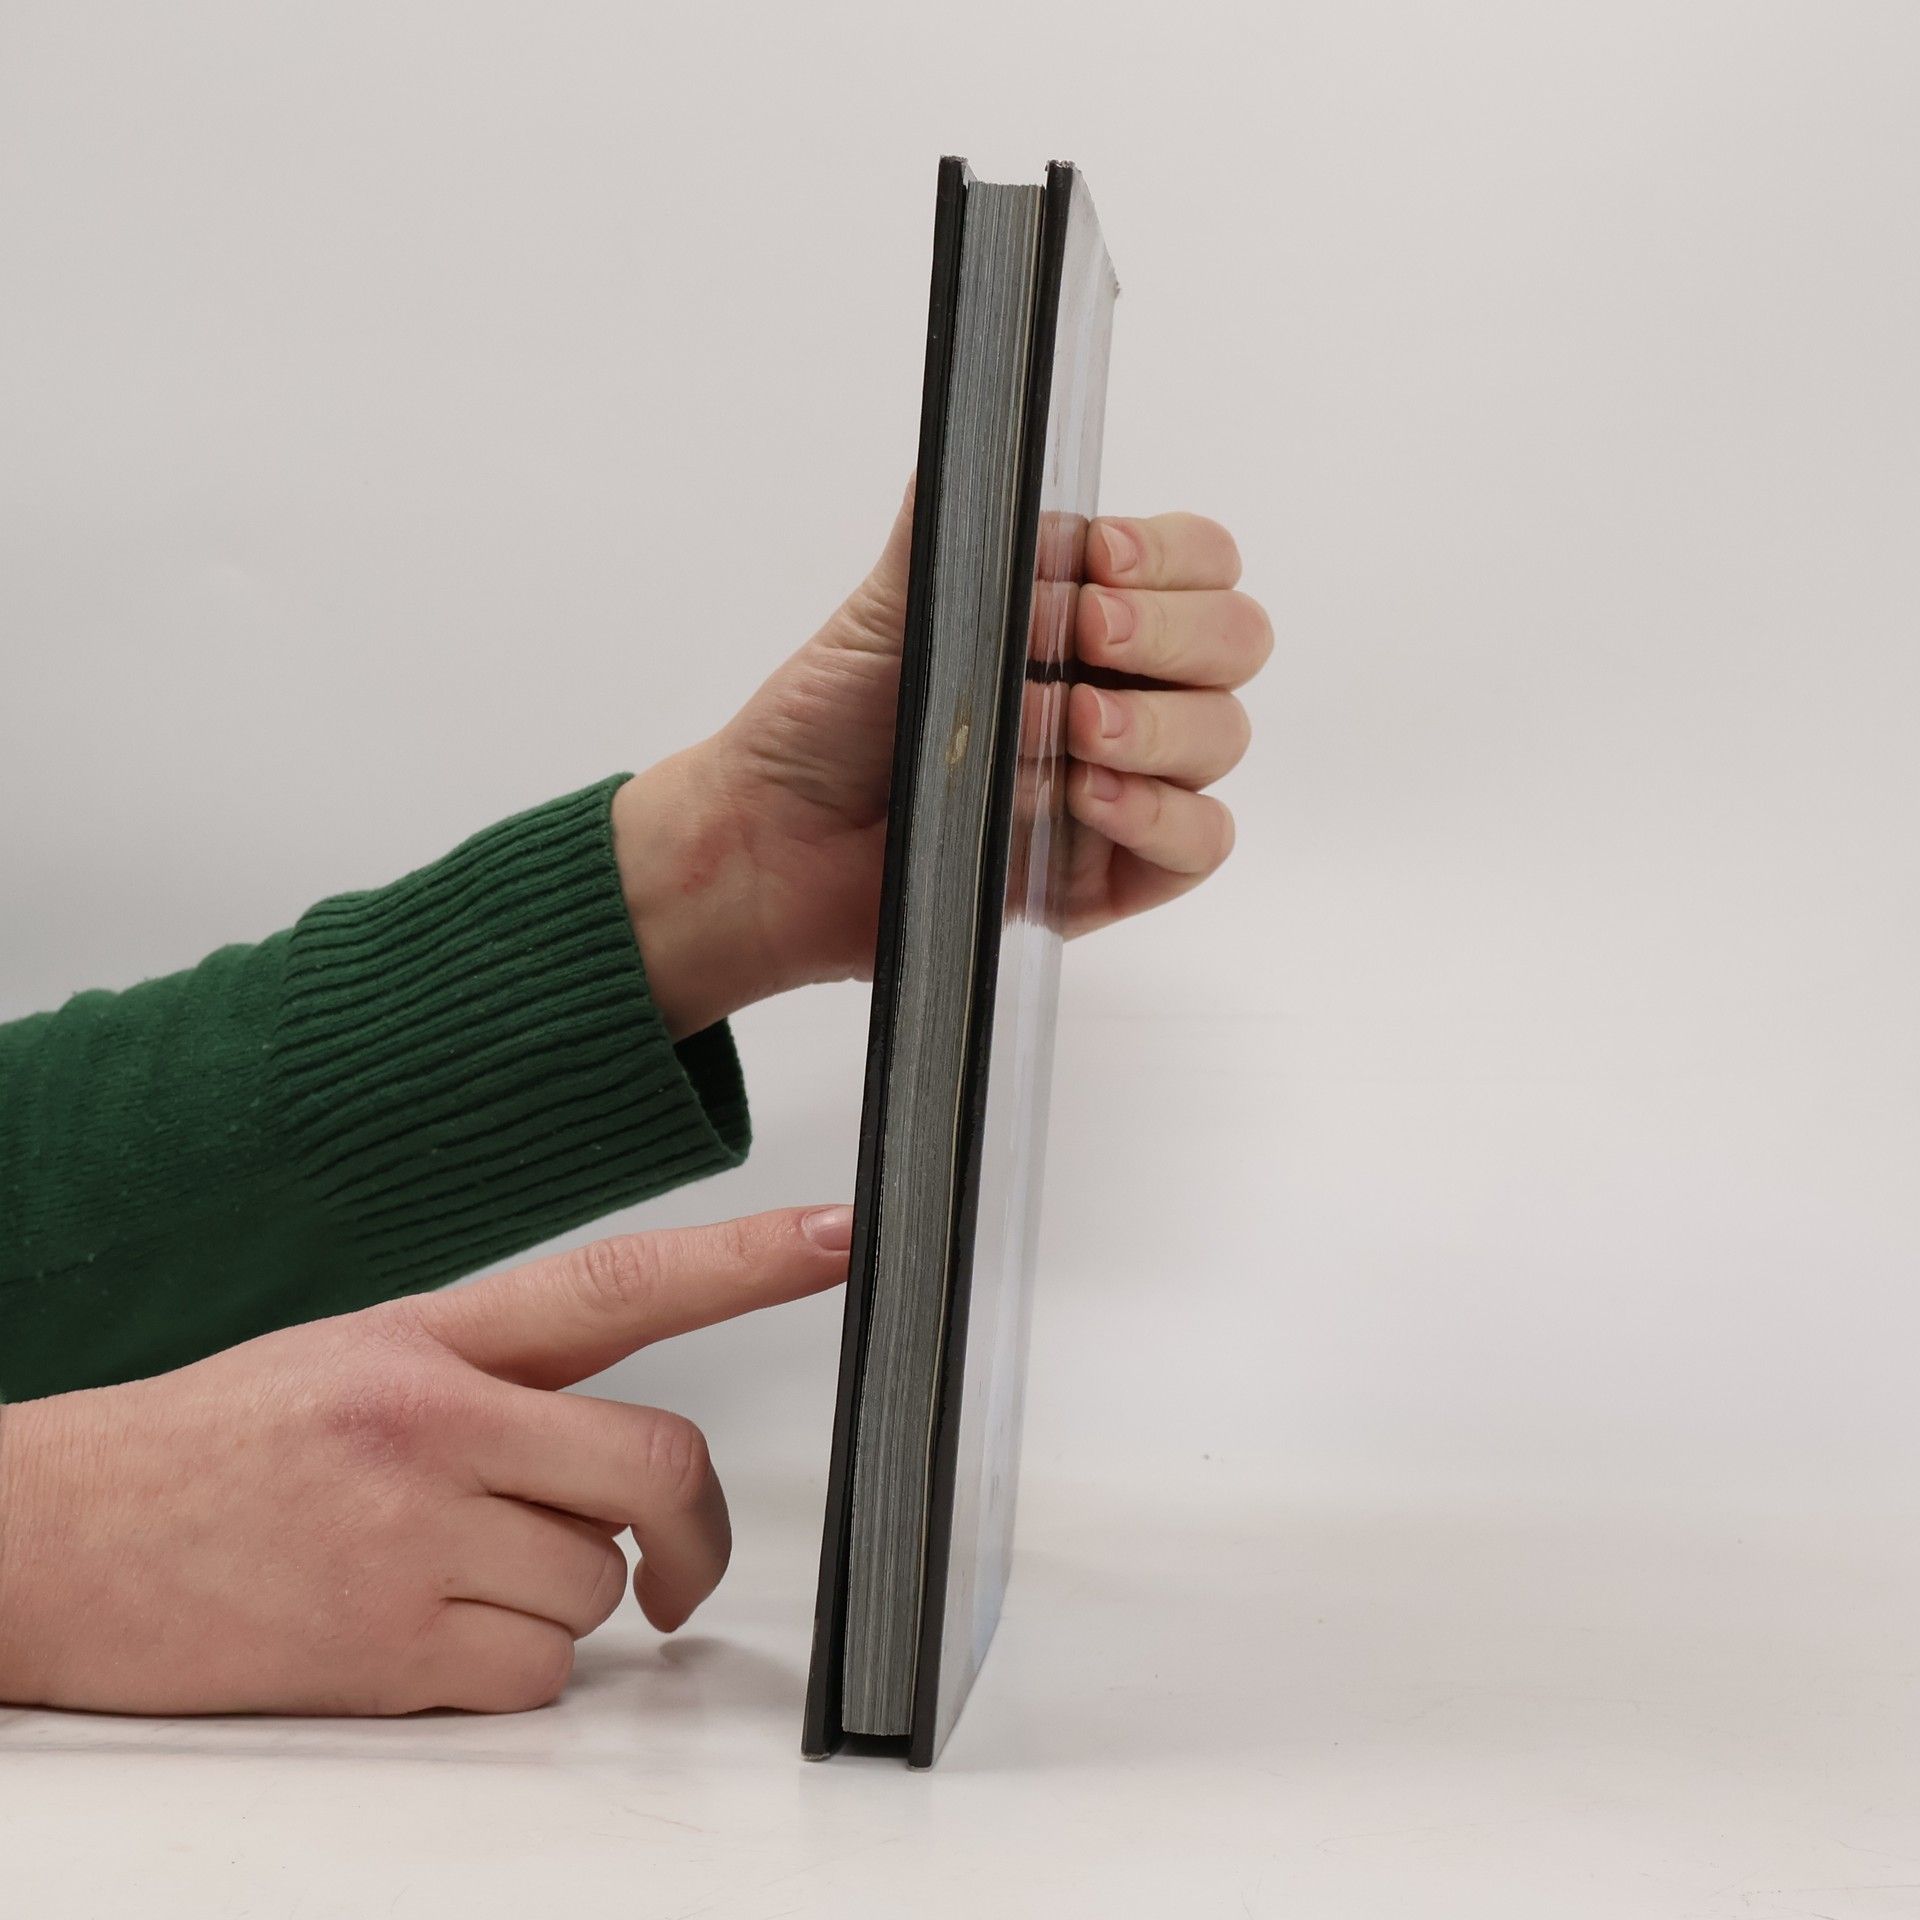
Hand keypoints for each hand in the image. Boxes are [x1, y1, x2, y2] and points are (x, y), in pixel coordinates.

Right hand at [0, 1204, 851, 1714]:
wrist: (53, 1540)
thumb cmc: (220, 1441)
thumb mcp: (362, 1356)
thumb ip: (503, 1381)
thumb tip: (634, 1464)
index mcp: (432, 1337)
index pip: (623, 1282)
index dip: (749, 1258)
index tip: (843, 1237)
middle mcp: (433, 1425)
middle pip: (660, 1471)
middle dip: (694, 1533)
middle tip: (682, 1566)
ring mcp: (410, 1541)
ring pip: (601, 1589)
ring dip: (568, 1601)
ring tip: (456, 1578)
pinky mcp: (384, 1654)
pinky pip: (537, 1677)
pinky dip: (512, 1673)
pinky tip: (424, 1638)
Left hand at [613, 486, 1271, 1037]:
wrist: (773, 839)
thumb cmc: (828, 722)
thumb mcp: (887, 604)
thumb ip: (949, 523)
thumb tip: (988, 427)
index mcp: (1087, 613)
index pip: (1200, 563)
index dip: (1174, 555)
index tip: (1102, 561)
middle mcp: (1123, 691)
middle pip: (1236, 642)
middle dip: (1172, 631)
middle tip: (1086, 635)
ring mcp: (1124, 784)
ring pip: (1221, 737)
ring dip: (1154, 726)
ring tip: (1070, 729)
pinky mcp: (1110, 875)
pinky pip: (1199, 843)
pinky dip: (1160, 817)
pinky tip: (1088, 800)